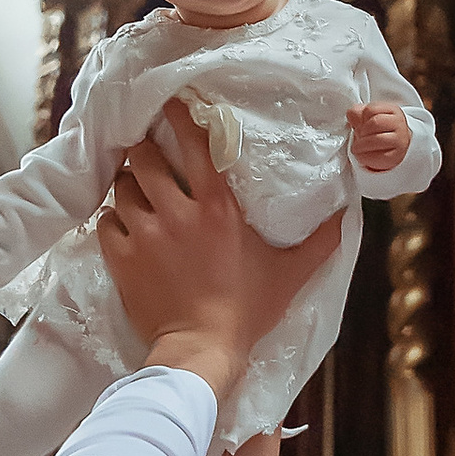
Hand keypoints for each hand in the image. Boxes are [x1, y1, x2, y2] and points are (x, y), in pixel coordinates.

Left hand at [100, 112, 339, 397]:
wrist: (201, 351)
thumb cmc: (248, 311)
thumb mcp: (291, 274)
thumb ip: (321, 241)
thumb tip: (349, 214)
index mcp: (217, 207)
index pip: (193, 143)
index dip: (177, 117)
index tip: (170, 104)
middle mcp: (177, 212)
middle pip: (144, 156)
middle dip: (144, 150)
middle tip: (148, 152)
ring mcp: (144, 234)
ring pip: (121, 186)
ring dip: (127, 184)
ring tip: (136, 190)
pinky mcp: (120, 258)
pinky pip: (105, 221)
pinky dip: (113, 219)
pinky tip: (124, 225)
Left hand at [348, 101, 410, 174]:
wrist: (395, 147)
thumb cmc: (382, 131)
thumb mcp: (369, 118)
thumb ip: (358, 114)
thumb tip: (351, 114)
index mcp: (392, 111)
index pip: (371, 109)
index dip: (361, 118)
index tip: (360, 124)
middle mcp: (398, 124)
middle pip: (375, 122)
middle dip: (361, 130)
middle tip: (358, 136)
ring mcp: (400, 140)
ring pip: (377, 139)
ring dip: (362, 144)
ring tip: (357, 147)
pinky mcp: (396, 156)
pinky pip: (378, 156)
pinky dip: (365, 157)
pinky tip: (362, 156)